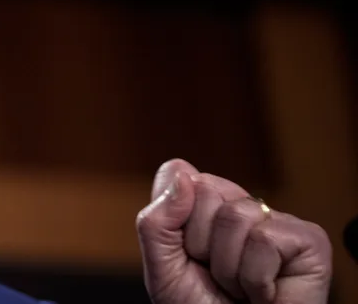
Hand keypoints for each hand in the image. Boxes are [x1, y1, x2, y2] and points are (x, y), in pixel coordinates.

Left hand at [136, 159, 331, 303]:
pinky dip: (255, 279)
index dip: (173, 221)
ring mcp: (276, 220)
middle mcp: (241, 205)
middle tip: (216, 276)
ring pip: (236, 216)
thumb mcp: (162, 266)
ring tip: (240, 288)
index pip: (177, 174)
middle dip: (200, 244)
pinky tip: (264, 294)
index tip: (187, 254)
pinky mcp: (308, 239)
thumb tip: (183, 173)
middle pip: (206, 189)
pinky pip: (265, 240)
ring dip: (229, 267)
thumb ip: (157, 221)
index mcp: (205, 206)